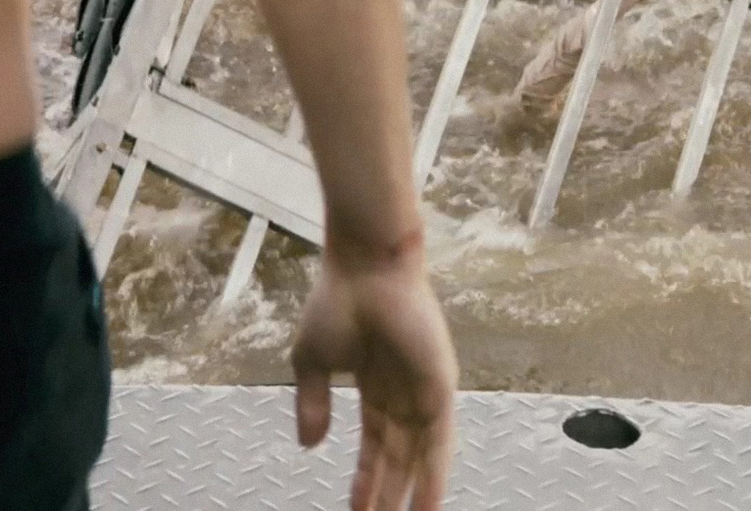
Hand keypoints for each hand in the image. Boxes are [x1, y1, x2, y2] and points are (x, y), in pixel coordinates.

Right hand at [292, 243, 457, 510]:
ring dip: (409, 494)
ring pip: (418, 456)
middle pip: (397, 456)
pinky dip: (435, 476)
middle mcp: (404, 391)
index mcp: (375, 383)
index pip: (374, 442)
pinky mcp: (440, 385)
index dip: (366, 477)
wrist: (364, 265)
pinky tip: (428, 505)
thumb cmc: (338, 299)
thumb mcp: (313, 360)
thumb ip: (313, 403)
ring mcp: (424, 389)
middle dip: (387, 493)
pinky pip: (440, 442)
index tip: (356, 509)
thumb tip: (310, 445)